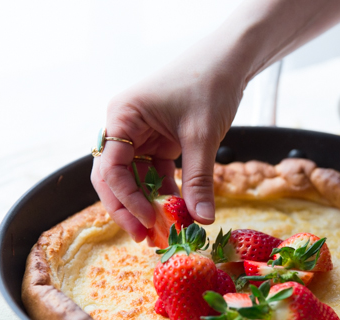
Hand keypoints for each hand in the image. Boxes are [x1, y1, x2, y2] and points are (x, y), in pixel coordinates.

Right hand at [91, 39, 244, 241]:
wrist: (228, 61)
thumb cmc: (209, 86)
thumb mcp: (202, 136)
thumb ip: (199, 180)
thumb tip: (202, 221)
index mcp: (122, 117)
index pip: (111, 168)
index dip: (127, 200)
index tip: (148, 221)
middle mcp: (124, 126)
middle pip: (114, 177)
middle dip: (128, 208)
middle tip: (144, 237)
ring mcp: (139, 134)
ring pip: (134, 178)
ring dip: (148, 203)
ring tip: (162, 231)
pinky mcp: (157, 140)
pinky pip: (154, 171)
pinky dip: (165, 191)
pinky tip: (180, 210)